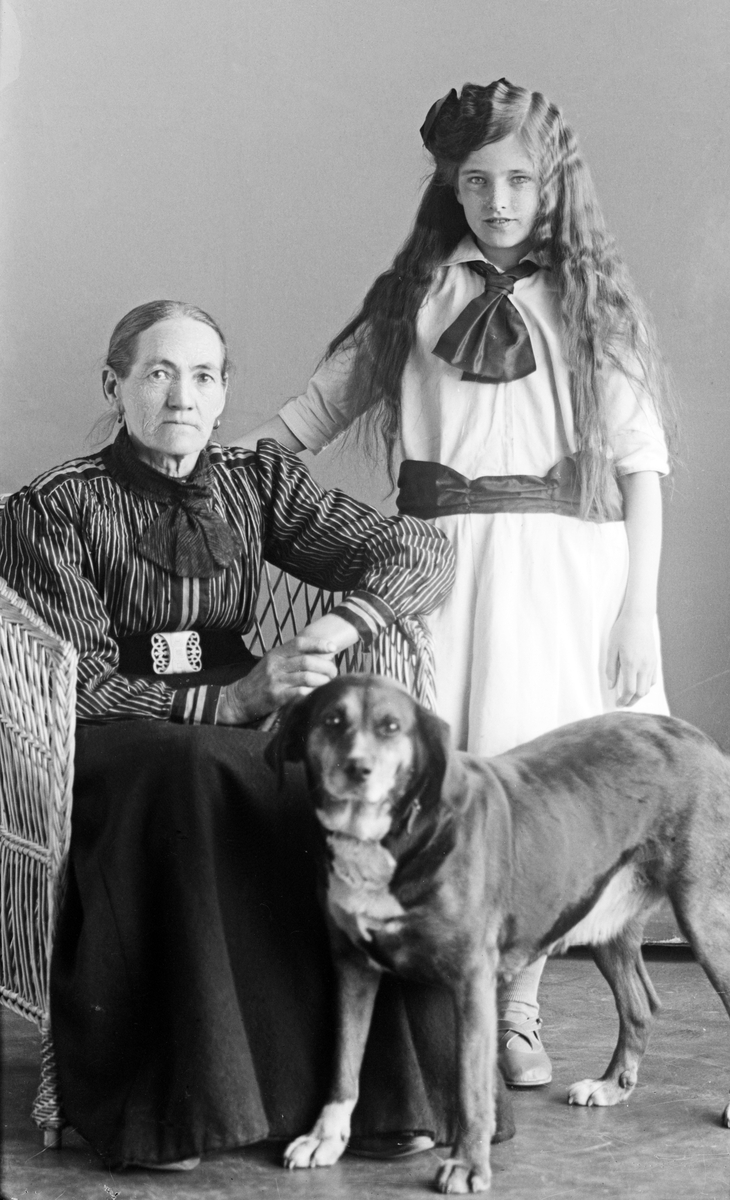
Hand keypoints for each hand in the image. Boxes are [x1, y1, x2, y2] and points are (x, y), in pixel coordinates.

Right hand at [218, 635, 337, 724]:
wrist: (239, 698)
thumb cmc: (260, 680)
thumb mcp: (272, 662)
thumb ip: (291, 657)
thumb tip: (320, 654)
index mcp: (276, 654)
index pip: (300, 643)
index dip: (319, 644)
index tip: (333, 647)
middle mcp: (276, 665)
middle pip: (308, 661)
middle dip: (326, 667)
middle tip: (333, 672)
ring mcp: (275, 681)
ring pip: (307, 677)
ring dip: (322, 680)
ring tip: (327, 683)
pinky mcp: (276, 697)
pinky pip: (299, 693)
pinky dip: (312, 692)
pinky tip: (316, 692)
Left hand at [605, 610, 656, 707]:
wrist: (638, 617)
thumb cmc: (622, 631)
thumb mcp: (611, 648)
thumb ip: (611, 669)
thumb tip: (611, 687)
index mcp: (631, 663)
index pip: (629, 690)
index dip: (623, 700)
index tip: (617, 704)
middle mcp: (644, 666)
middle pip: (641, 693)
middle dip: (631, 701)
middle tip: (621, 703)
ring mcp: (651, 663)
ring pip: (648, 688)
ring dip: (638, 695)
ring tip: (628, 695)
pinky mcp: (654, 660)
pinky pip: (652, 679)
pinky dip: (645, 686)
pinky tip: (637, 684)